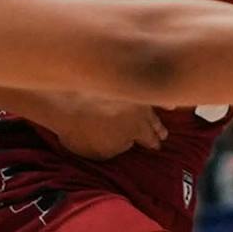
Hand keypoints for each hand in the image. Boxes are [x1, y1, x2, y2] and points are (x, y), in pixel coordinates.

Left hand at [37, 93, 168, 160]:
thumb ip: (120, 147)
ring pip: (150, 101)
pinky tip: (151, 82)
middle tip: (162, 134)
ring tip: (168, 109)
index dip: (153, 145)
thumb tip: (127, 141)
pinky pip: (137, 81)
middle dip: (158, 129)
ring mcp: (131, 92)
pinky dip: (147, 85)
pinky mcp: (120, 79)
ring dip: (156, 109)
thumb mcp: (102, 152)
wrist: (64, 102)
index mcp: (137, 130)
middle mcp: (139, 109)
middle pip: (153, 121)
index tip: (156, 147)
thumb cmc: (79, 132)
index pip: (150, 140)